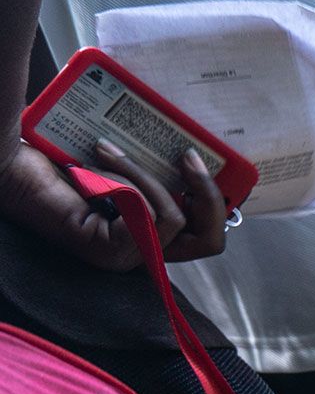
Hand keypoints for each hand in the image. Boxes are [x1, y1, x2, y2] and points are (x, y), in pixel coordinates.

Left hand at [0, 137, 229, 270]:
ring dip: (147, 176)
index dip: (215, 199)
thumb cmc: (47, 153)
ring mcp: (124, 257)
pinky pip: (147, 217)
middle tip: (188, 156)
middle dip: (210, 196)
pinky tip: (92, 169)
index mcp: (144, 229)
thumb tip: (192, 137)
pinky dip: (127, 184)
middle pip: (209, 242)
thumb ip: (152, 159)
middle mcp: (138, 250)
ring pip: (176, 221)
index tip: (197, 155)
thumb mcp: (120, 156)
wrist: (4, 158)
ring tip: (107, 149)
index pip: (204, 232)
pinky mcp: (109, 252)